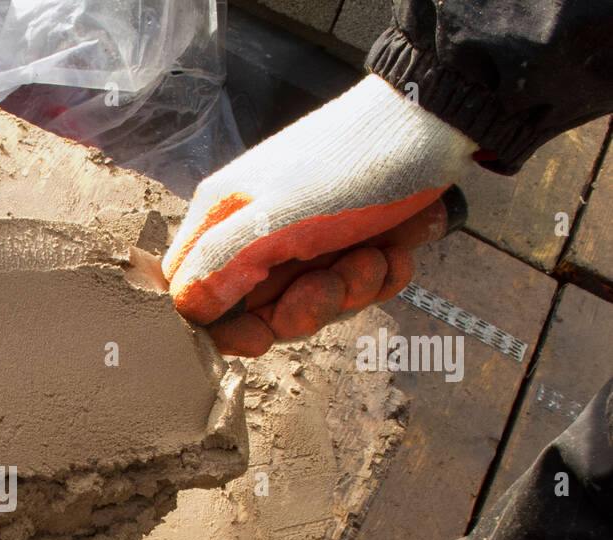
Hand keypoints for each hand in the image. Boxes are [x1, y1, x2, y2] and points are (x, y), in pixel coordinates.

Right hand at [164, 75, 476, 356]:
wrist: (436, 121)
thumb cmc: (354, 163)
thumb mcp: (278, 220)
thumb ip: (220, 265)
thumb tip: (184, 309)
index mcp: (222, 221)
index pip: (192, 295)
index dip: (222, 328)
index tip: (261, 337)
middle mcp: (255, 232)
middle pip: (257, 310)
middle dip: (304, 308)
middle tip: (334, 281)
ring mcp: (301, 239)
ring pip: (309, 302)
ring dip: (349, 290)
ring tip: (372, 254)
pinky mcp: (345, 242)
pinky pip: (350, 286)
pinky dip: (377, 277)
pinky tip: (392, 251)